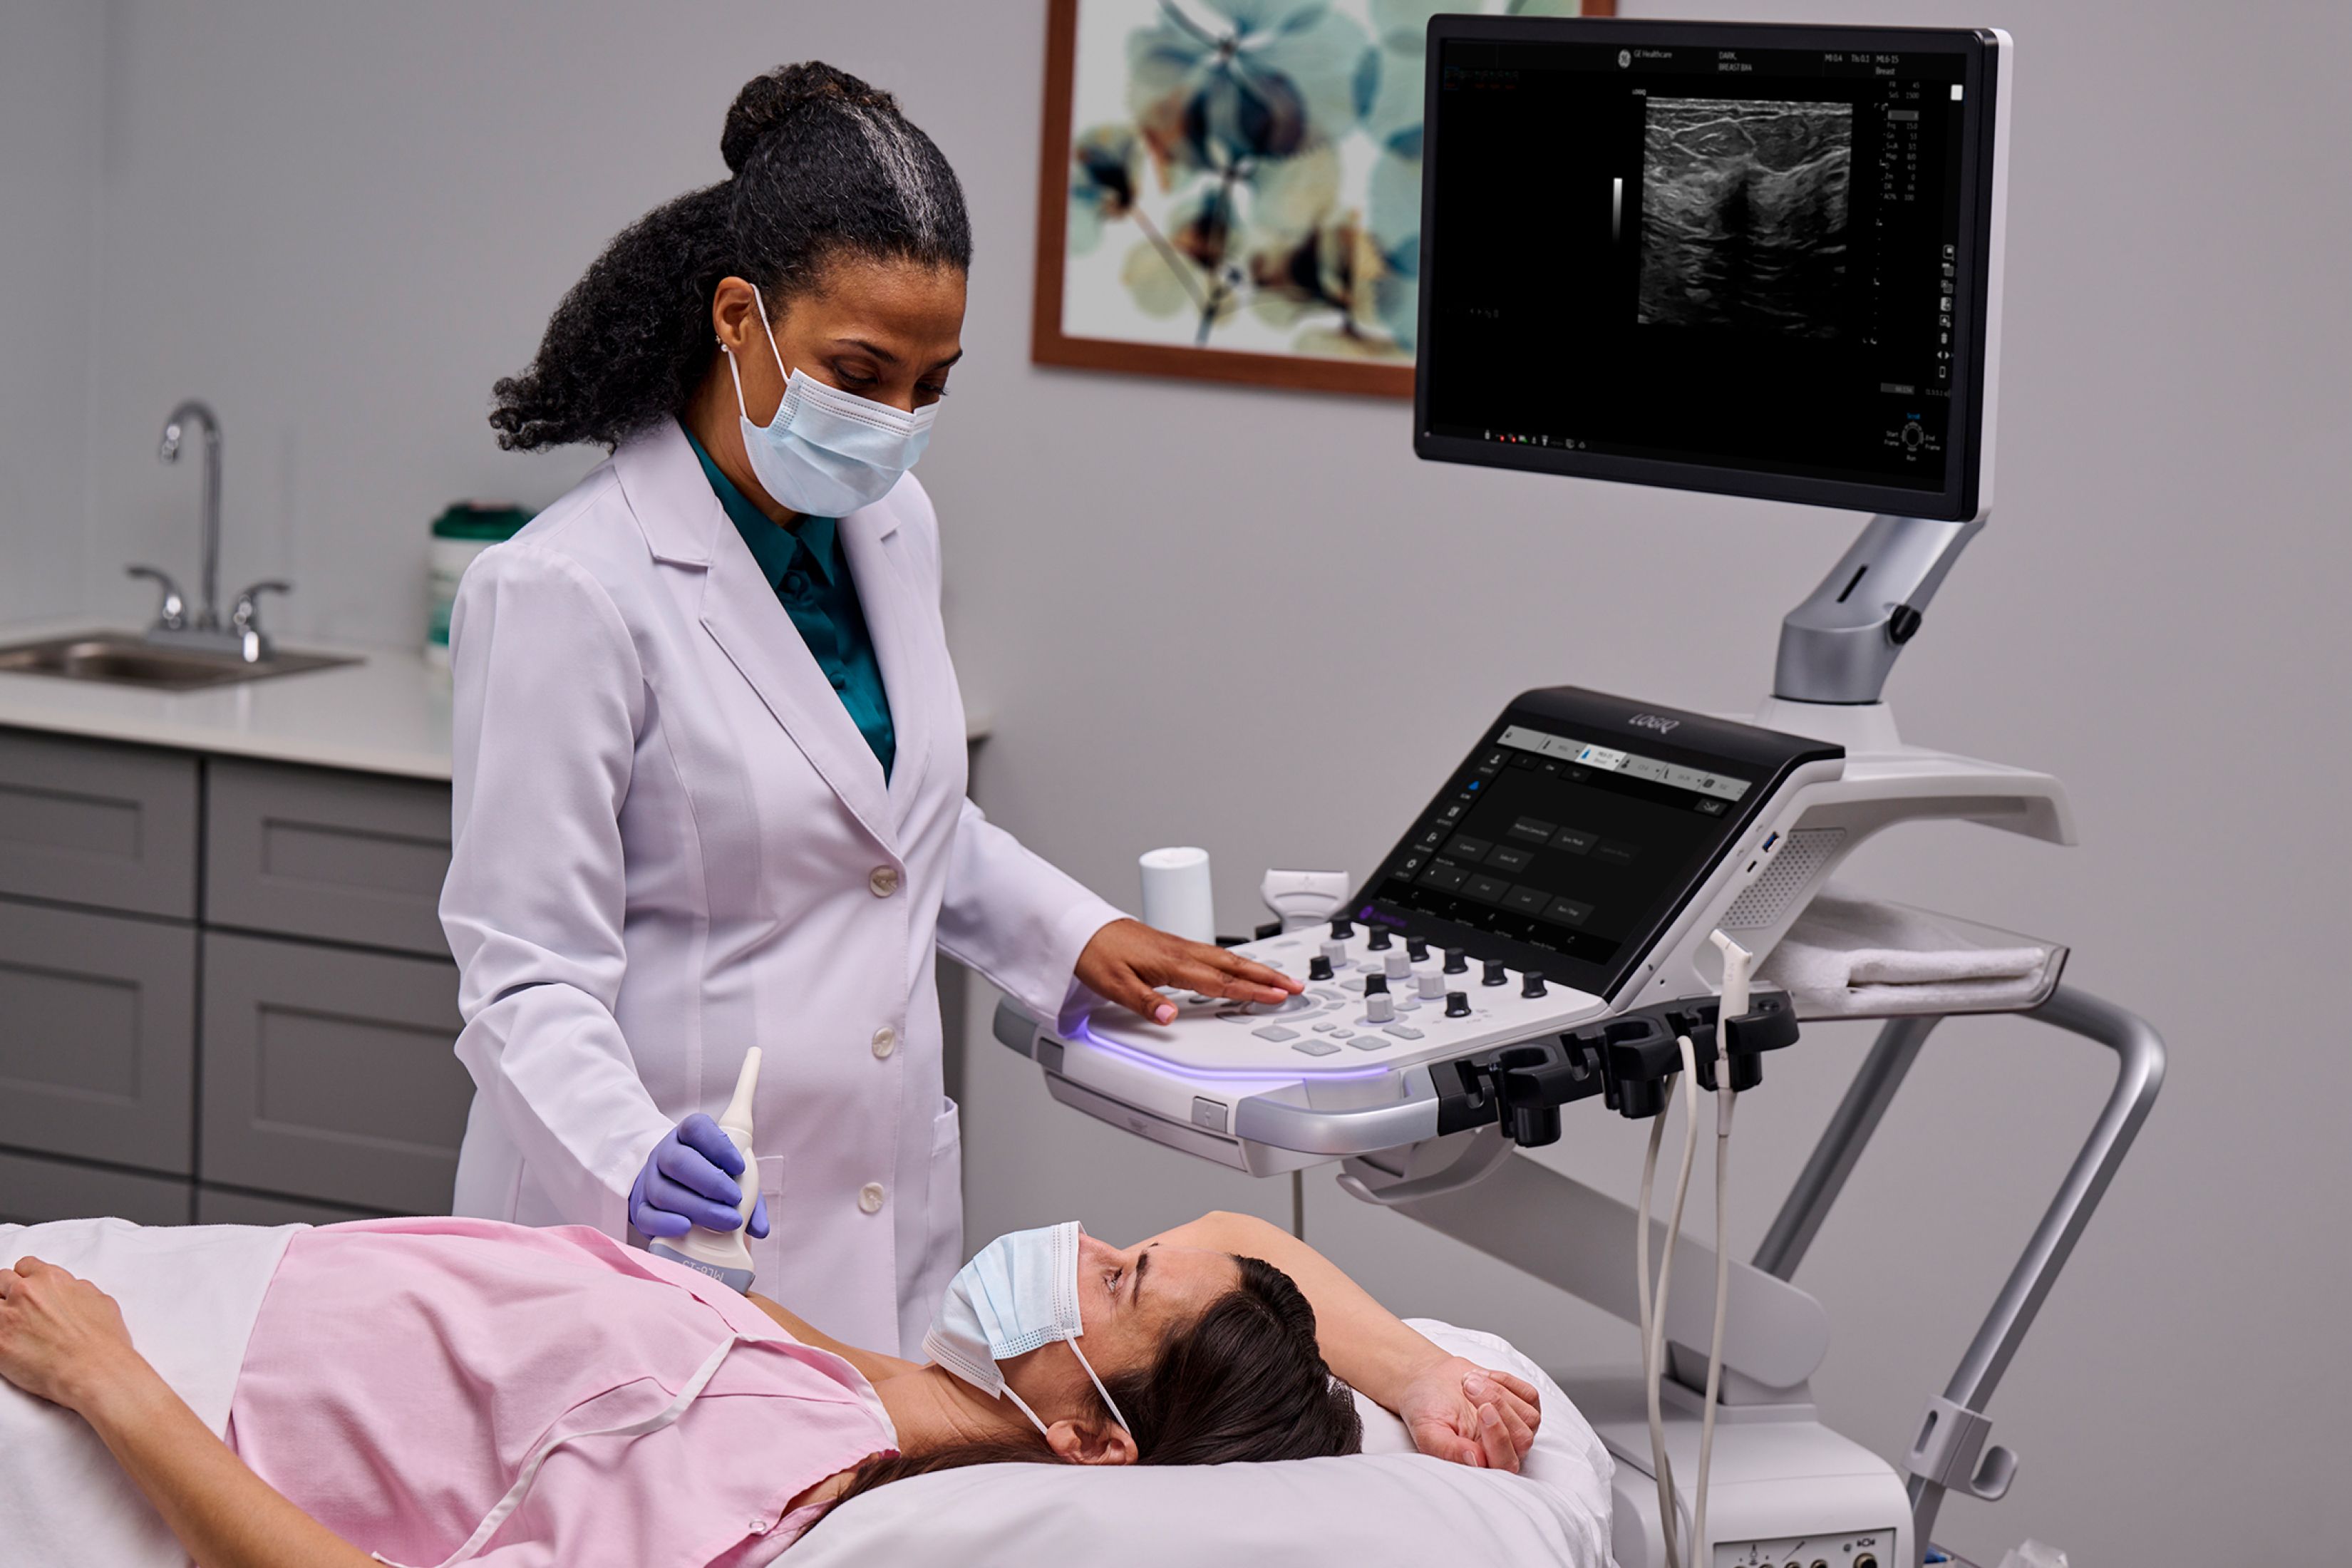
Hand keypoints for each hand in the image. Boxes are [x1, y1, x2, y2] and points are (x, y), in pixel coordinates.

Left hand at [0, 1256, 146, 1412]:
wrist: (95, 1370)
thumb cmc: (103, 1342)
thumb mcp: (100, 1301)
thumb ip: (77, 1290)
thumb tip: (71, 1291)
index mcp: (52, 1279)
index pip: (25, 1266)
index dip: (27, 1279)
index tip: (29, 1290)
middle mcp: (26, 1292)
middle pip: (1, 1281)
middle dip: (9, 1293)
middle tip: (20, 1310)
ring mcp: (8, 1316)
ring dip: (2, 1314)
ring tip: (14, 1328)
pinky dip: (0, 1337)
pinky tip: (10, 1345)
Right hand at [629, 1114, 770, 1240]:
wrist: (671, 1192)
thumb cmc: (710, 1182)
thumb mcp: (733, 1179)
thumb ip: (750, 1195)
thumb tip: (761, 1228)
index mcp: (688, 1136)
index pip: (697, 1128)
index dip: (719, 1145)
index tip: (740, 1166)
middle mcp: (665, 1154)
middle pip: (679, 1161)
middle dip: (711, 1182)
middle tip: (735, 1199)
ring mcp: (650, 1181)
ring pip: (664, 1191)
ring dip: (698, 1208)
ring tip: (726, 1221)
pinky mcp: (641, 1209)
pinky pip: (646, 1216)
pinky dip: (667, 1224)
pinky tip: (686, 1228)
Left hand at [1075, 918, 1300, 1025]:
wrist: (1080, 929)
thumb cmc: (1095, 953)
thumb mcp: (1114, 985)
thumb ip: (1145, 1002)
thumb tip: (1170, 1017)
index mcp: (1172, 962)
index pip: (1221, 981)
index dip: (1252, 990)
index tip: (1278, 995)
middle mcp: (1180, 951)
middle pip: (1234, 964)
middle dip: (1267, 975)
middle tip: (1296, 985)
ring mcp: (1178, 947)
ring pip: (1226, 958)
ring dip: (1254, 968)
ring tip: (1277, 978)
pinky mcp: (1172, 946)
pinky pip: (1213, 955)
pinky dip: (1234, 963)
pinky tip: (1237, 968)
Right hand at [1397, 1354, 1541, 1471]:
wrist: (1432, 1383)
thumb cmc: (1428, 1410)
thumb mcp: (1428, 1431)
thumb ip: (1449, 1451)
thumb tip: (1475, 1460)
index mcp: (1482, 1464)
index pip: (1504, 1462)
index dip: (1498, 1438)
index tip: (1482, 1409)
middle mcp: (1504, 1451)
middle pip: (1522, 1439)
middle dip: (1499, 1407)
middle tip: (1469, 1388)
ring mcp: (1518, 1428)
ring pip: (1529, 1417)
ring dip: (1499, 1392)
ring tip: (1468, 1381)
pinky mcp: (1525, 1407)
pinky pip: (1530, 1395)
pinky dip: (1506, 1381)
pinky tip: (1482, 1378)